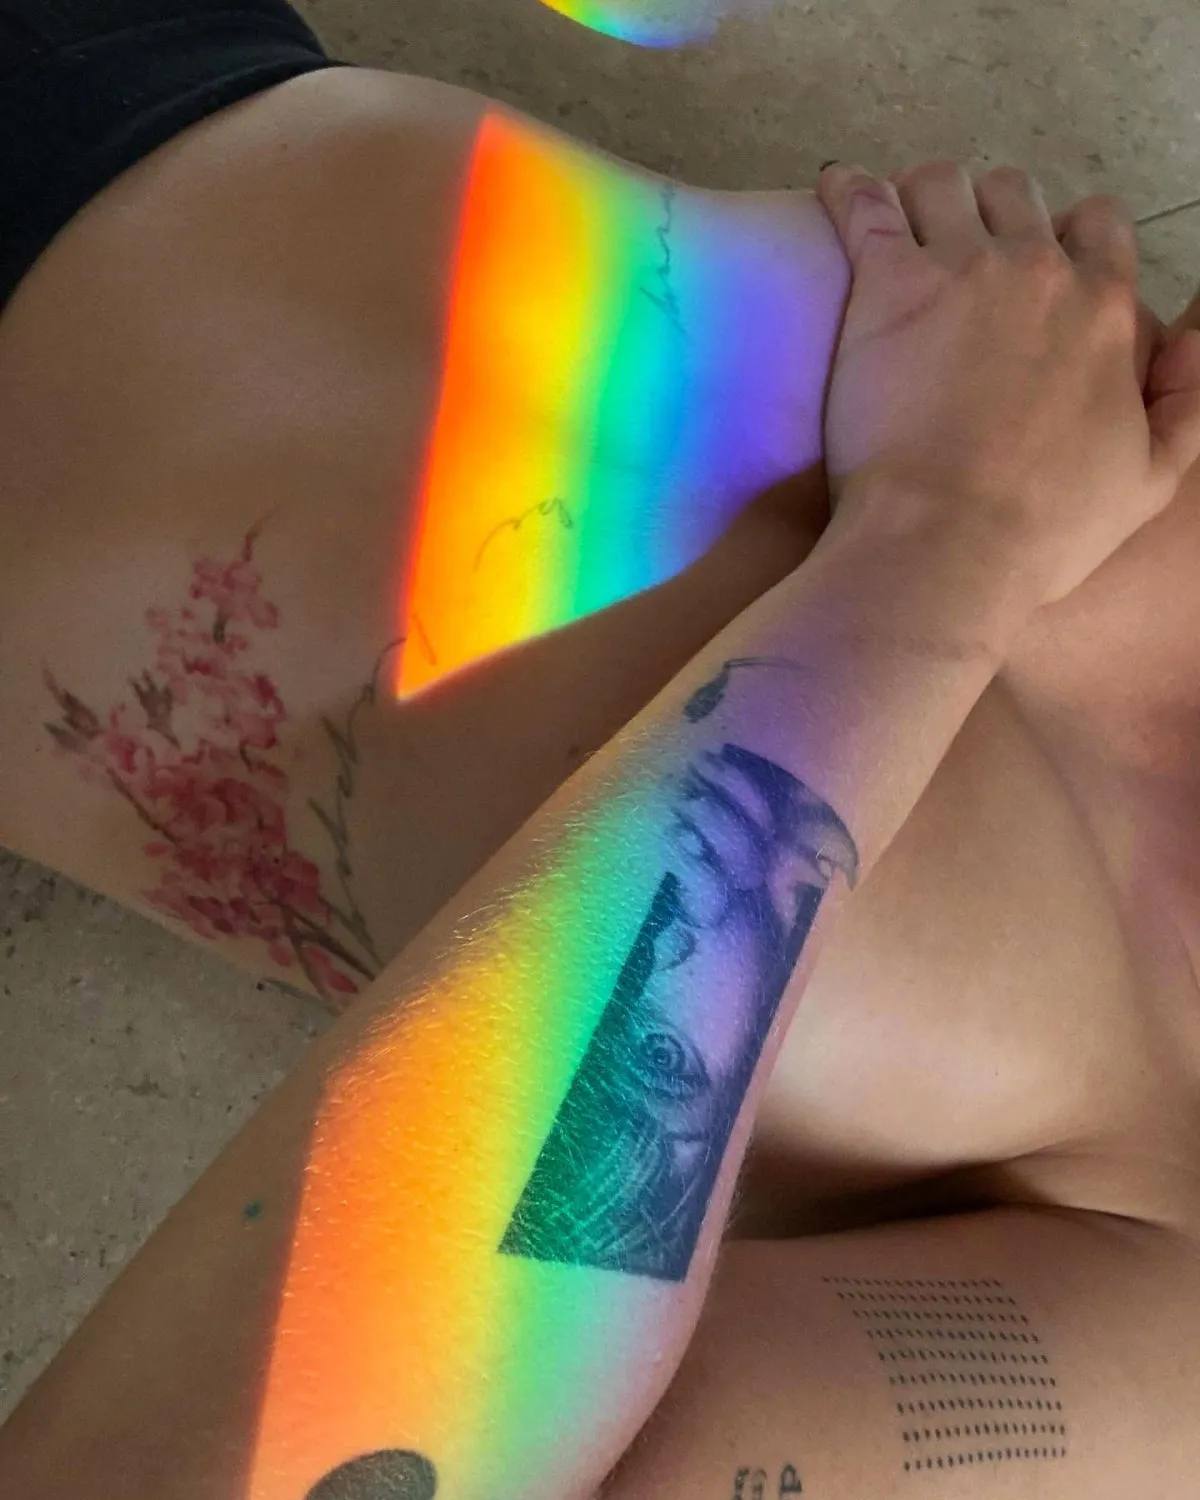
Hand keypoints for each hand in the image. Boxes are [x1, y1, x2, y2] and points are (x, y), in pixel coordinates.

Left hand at [814, 160, 1199, 605]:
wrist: (946, 541)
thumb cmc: (1045, 528)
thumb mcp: (1149, 476)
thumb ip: (1185, 400)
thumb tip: (1192, 335)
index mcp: (1104, 306)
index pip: (1098, 224)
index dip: (1067, 238)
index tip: (1038, 267)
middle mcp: (1038, 268)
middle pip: (1017, 194)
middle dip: (992, 212)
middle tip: (959, 252)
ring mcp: (960, 267)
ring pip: (943, 184)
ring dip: (925, 196)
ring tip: (901, 222)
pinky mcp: (887, 284)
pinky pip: (865, 206)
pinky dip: (849, 192)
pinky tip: (837, 188)